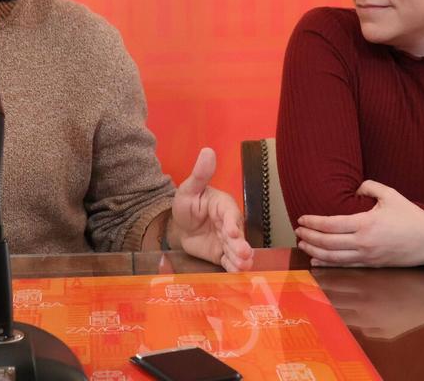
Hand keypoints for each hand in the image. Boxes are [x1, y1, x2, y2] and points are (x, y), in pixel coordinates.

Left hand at [169, 148, 253, 271]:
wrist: (179, 226)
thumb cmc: (187, 204)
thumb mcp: (189, 188)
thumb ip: (200, 173)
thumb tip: (207, 150)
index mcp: (223, 205)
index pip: (230, 213)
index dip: (232, 222)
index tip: (231, 230)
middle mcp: (229, 223)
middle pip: (237, 234)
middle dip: (240, 244)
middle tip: (243, 253)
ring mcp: (227, 241)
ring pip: (236, 249)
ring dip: (241, 258)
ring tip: (242, 266)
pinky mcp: (222, 254)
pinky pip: (229, 261)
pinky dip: (233, 267)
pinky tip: (237, 273)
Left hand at [295, 180, 423, 267]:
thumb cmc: (412, 217)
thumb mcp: (390, 195)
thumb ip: (369, 187)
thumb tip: (354, 189)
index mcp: (366, 224)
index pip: (331, 224)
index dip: (313, 222)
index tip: (301, 218)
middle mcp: (363, 243)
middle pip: (327, 243)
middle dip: (309, 236)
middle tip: (297, 230)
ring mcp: (367, 257)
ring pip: (333, 257)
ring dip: (315, 251)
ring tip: (302, 244)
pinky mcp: (372, 266)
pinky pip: (345, 267)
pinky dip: (328, 264)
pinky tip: (317, 260)